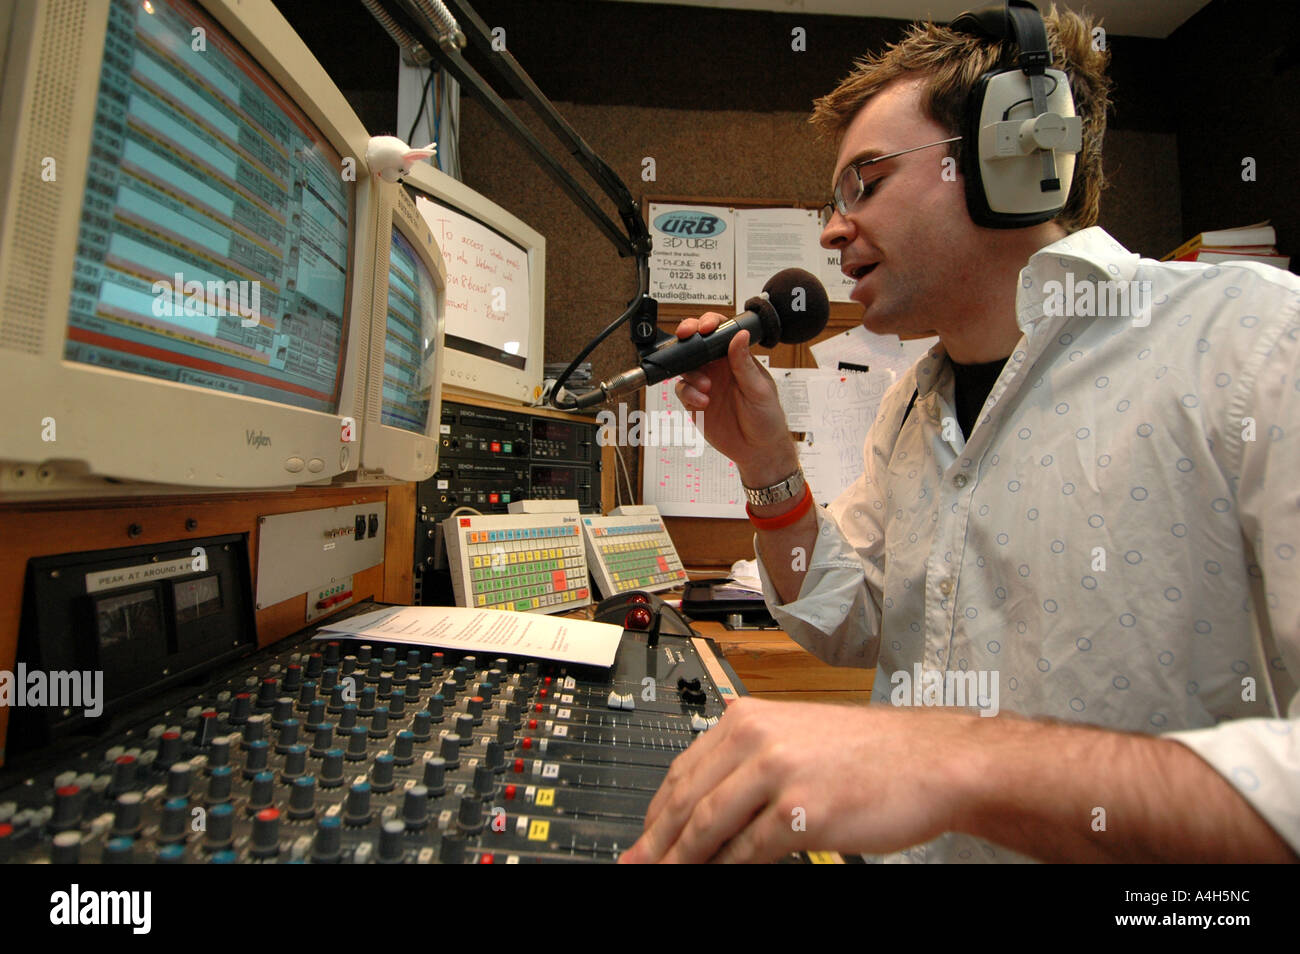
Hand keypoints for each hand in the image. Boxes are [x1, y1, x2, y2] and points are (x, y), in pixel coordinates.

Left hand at [618, 697, 977, 862]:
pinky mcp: (799, 810)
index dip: (654, 813)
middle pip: (685, 801)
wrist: (931, 759)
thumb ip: (746, 764)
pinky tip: (717, 878)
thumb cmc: (871, 753)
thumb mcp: (794, 739)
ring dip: (682, 861)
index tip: (641, 840)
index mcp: (747, 718)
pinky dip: (726, 871)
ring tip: (666, 880)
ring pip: (707, 827)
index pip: (681, 770)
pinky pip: (747, 851)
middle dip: (656, 843)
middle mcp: (755, 738)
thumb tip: (704, 807)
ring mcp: (776, 773)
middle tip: (636, 867)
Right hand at [673, 314, 796, 485]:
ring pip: (686, 367)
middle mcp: (719, 368)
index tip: (704, 327)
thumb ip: (745, 364)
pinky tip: (703, 402)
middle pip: (697, 344)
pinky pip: (682, 390)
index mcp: (737, 358)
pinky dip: (689, 393)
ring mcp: (705, 384)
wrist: (758, 450)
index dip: (710, 323)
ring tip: (706, 387)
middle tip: (686, 338)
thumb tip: (739, 335)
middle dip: (688, 337)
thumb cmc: (767, 418)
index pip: (721, 332)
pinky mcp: (695, 402)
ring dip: (692, 373)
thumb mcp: (759, 390)